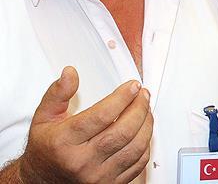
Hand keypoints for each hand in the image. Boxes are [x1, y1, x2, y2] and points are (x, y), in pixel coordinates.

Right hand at [18, 67, 152, 183]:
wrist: (42, 181)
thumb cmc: (46, 149)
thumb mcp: (44, 118)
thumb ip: (58, 94)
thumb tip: (70, 73)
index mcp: (63, 143)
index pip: (100, 116)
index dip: (122, 98)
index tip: (132, 86)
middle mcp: (81, 162)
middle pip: (122, 132)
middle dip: (139, 109)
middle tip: (143, 95)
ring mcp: (98, 176)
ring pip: (135, 148)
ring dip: (147, 125)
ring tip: (146, 109)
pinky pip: (138, 163)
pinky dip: (146, 144)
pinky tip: (144, 130)